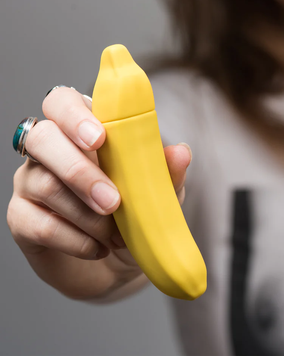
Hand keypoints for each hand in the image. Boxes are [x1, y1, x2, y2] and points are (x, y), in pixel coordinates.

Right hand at [7, 86, 191, 299]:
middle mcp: (49, 151)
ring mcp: (30, 183)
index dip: (74, 115)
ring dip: (87, 214)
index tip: (99, 139)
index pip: (61, 101)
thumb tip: (181, 152)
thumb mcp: (158, 193)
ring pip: (44, 184)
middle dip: (80, 170)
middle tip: (113, 201)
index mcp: (81, 131)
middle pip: (41, 137)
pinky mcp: (21, 219)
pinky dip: (76, 239)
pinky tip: (98, 248)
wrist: (115, 263)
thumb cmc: (134, 215)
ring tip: (117, 235)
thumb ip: (166, 171)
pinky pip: (39, 224)